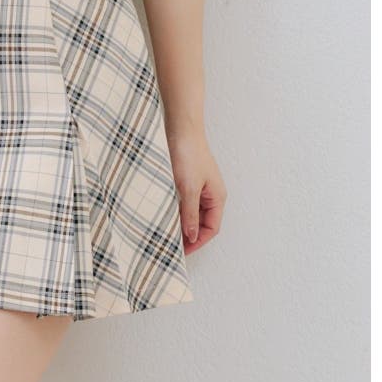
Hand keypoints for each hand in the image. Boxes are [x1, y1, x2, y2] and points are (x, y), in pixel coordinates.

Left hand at [166, 130, 226, 254]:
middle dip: (189, 236)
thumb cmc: (188, 154)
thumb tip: (192, 236)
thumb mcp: (188, 188)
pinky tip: (164, 217)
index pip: (212, 229)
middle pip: (202, 224)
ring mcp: (199, 188)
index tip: (181, 251)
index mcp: (217, 197)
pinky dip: (176, 213)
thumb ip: (190, 214)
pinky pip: (184, 204)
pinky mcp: (187, 182)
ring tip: (165, 234)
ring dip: (181, 225)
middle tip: (171, 246)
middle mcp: (211, 195)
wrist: (180, 129)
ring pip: (191, 215)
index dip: (198, 242)